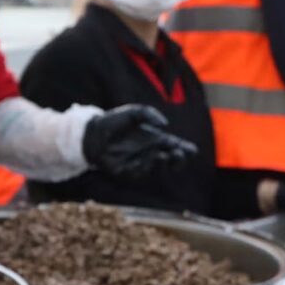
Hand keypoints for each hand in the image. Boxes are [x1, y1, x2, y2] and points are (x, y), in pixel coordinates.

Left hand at [84, 105, 199, 182]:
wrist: (93, 133)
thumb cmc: (114, 121)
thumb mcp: (134, 112)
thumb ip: (149, 114)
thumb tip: (164, 125)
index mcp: (157, 140)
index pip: (177, 147)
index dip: (186, 150)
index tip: (191, 150)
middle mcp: (152, 153)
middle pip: (172, 162)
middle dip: (178, 161)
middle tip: (178, 154)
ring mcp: (140, 163)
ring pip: (157, 169)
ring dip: (161, 164)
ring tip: (161, 155)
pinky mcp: (127, 172)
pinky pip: (139, 173)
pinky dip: (143, 167)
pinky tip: (143, 160)